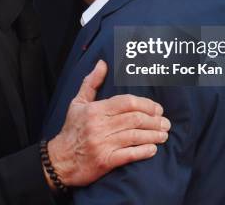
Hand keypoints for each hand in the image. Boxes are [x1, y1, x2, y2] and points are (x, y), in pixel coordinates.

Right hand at [46, 60, 170, 187]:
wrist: (59, 161)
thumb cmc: (72, 130)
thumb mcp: (78, 103)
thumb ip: (91, 83)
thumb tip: (102, 63)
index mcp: (95, 110)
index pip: (126, 102)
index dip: (146, 104)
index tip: (157, 108)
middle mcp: (99, 126)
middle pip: (134, 119)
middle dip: (154, 120)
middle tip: (165, 122)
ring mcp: (102, 144)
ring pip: (135, 136)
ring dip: (154, 135)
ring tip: (164, 135)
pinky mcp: (105, 162)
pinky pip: (129, 155)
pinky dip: (144, 151)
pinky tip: (153, 149)